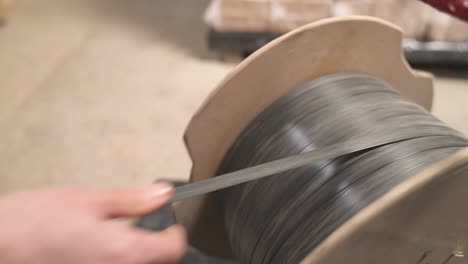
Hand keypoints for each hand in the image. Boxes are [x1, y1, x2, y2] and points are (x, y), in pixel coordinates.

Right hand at [0, 183, 185, 263]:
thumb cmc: (33, 222)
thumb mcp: (89, 200)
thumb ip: (132, 201)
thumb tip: (162, 194)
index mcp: (123, 252)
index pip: (173, 250)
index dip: (175, 235)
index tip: (171, 226)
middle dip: (156, 248)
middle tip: (147, 230)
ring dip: (136, 257)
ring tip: (119, 241)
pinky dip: (116, 261)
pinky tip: (100, 253)